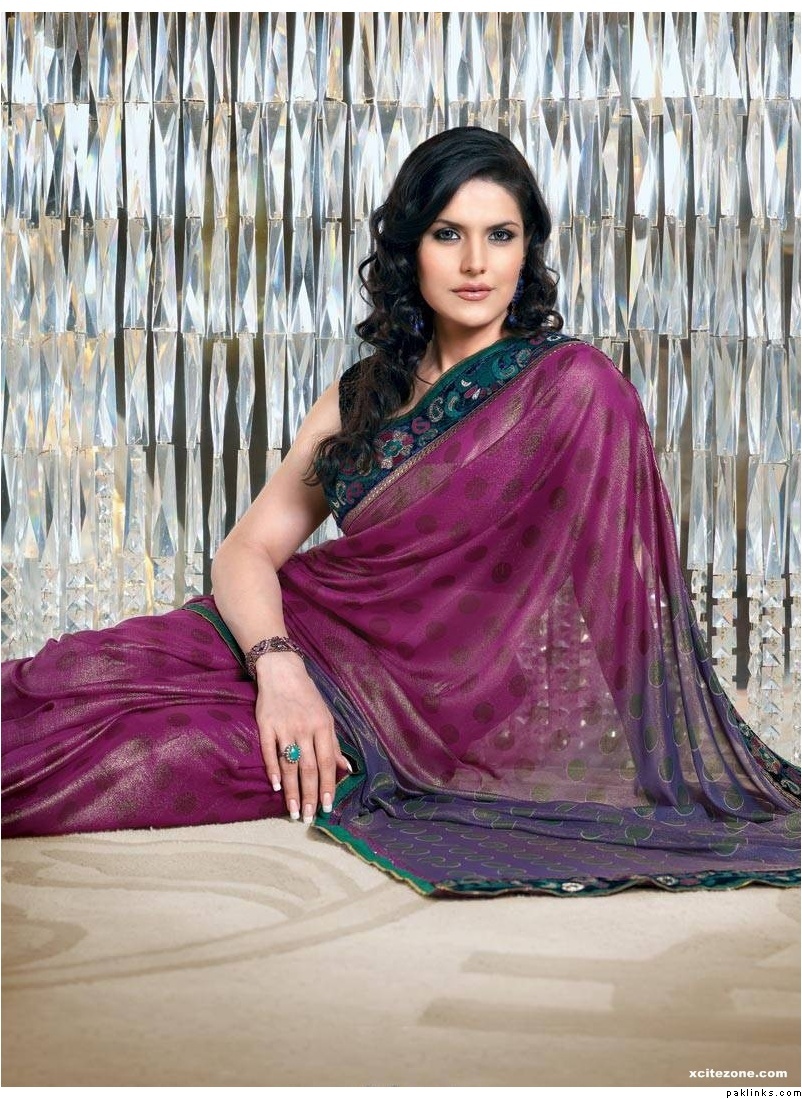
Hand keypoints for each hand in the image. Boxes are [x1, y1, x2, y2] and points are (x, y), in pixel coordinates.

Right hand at [254, 652, 350, 822]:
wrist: (282, 672)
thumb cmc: (307, 697)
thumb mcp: (326, 717)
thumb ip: (334, 745)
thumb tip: (346, 769)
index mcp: (323, 727)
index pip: (327, 762)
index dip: (328, 785)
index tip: (328, 806)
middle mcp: (305, 729)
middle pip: (309, 768)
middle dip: (311, 795)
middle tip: (310, 817)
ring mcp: (285, 727)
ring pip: (289, 764)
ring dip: (292, 790)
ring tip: (295, 811)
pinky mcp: (266, 725)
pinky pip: (269, 751)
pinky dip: (273, 770)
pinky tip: (276, 787)